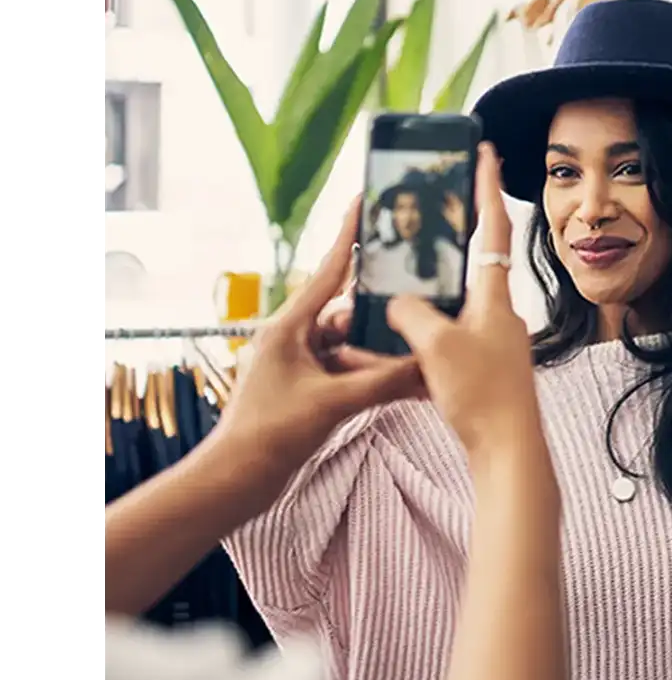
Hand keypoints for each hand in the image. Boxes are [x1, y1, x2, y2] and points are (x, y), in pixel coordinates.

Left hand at [214, 200, 423, 491]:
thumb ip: (384, 381)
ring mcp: (298, 363)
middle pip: (344, 309)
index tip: (363, 200)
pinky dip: (368, 372)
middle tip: (413, 292)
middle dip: (377, 307)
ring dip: (375, 347)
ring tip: (412, 347)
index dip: (348, 234)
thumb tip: (428, 365)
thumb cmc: (268, 434)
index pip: (328, 270)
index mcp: (289, 326)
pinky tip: (397, 380)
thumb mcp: (333, 402)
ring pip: (348, 342)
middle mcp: (293, 338)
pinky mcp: (305, 388)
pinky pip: (346, 369)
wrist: (235, 480)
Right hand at [383, 143, 541, 459]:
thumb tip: (397, 304)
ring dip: (419, 305)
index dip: (487, 187)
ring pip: (449, 310)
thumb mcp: (436, 345)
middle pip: (467, 268)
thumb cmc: (482, 396)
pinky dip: (418, 342)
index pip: (494, 227)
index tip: (485, 152)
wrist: (508, 453)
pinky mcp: (481, 370)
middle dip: (439, 252)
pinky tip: (390, 353)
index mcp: (495, 297)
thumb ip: (410, 313)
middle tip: (413, 232)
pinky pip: (445, 343)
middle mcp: (499, 314)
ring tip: (384, 301)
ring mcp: (492, 343)